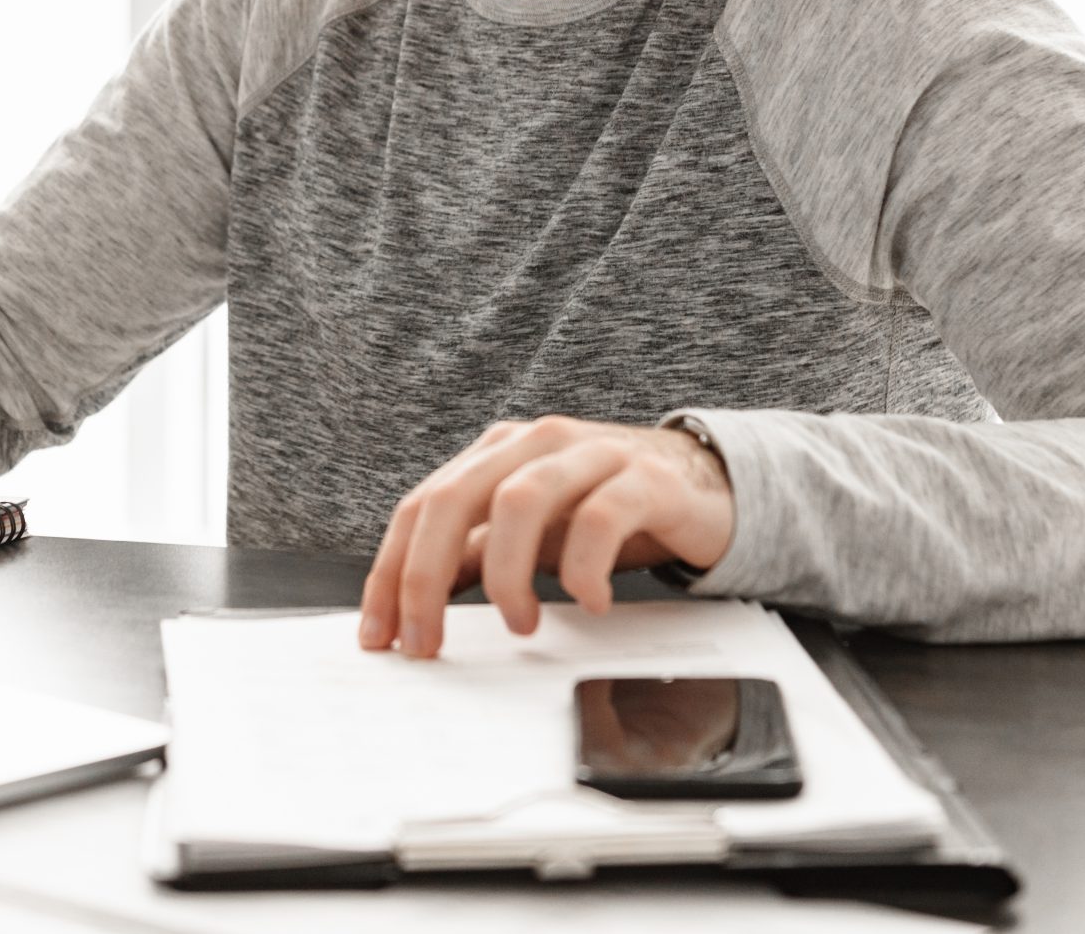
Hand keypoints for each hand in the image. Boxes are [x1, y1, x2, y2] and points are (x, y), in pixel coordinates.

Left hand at [357, 415, 734, 657]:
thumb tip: (407, 609)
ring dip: (506, 575)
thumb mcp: (529, 535)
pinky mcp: (646, 478)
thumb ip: (472, 557)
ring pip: (520, 501)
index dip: (391, 573)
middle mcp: (535, 443)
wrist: (704, 484)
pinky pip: (602, 517)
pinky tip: (589, 602)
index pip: (420, 507)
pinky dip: (584, 568)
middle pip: (454, 498)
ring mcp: (590, 454)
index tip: (380, 636)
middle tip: (427, 642)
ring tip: (519, 624)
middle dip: (426, 578)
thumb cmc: (604, 509)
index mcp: (495, 453)